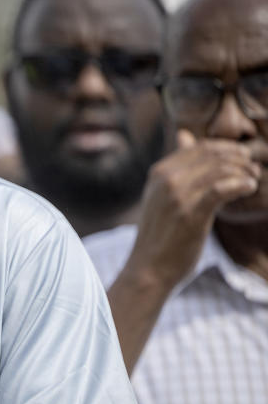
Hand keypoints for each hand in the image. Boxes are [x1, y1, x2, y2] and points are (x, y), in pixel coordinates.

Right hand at [124, 129, 259, 289]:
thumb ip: (175, 166)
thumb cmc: (160, 233)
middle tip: (253, 169)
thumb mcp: (161, 194)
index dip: (227, 148)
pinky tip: (249, 188)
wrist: (148, 268)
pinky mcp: (191, 213)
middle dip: (239, 158)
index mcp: (159, 172)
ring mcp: (177, 196)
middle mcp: (166, 179)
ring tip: (254, 179)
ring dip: (244, 172)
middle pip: (212, 155)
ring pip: (220, 170)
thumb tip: (184, 135)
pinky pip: (222, 189)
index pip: (200, 147)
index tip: (243, 159)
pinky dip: (241, 184)